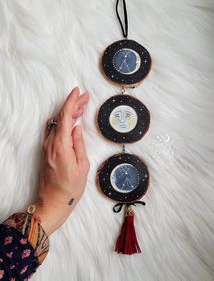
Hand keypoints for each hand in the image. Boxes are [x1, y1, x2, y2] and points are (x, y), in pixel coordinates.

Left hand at [34, 87, 89, 235]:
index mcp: (60, 145)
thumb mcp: (82, 165)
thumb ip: (79, 143)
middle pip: (60, 117)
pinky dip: (63, 122)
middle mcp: (51, 143)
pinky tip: (72, 122)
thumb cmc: (69, 187)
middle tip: (85, 98)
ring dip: (68, 113)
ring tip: (81, 108)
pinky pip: (55, 130)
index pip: (64, 116)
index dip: (71, 101)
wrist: (53, 201)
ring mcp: (47, 146)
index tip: (77, 92)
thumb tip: (77, 128)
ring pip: (57, 123)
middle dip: (73, 105)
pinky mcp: (47, 151)